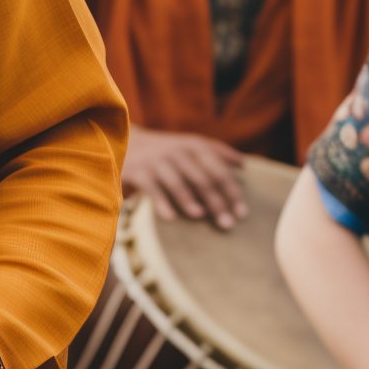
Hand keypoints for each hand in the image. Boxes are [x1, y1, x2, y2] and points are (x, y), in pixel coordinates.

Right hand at [126, 129, 248, 229]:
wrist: (125, 143)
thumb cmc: (166, 151)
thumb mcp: (189, 144)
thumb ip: (216, 151)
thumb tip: (243, 163)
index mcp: (194, 146)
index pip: (219, 170)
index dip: (232, 192)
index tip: (242, 214)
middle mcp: (177, 151)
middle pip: (202, 179)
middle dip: (217, 202)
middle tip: (228, 225)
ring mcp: (157, 161)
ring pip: (178, 183)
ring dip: (189, 200)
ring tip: (200, 216)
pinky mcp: (138, 171)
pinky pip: (152, 189)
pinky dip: (161, 203)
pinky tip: (171, 218)